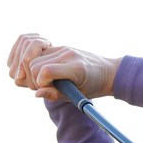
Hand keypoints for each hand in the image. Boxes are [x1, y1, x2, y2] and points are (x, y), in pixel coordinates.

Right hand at [7, 33, 121, 100]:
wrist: (108, 72)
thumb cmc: (95, 87)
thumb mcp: (77, 95)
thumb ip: (56, 95)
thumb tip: (37, 93)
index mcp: (76, 68)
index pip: (46, 71)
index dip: (41, 83)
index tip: (48, 90)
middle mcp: (69, 55)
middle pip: (35, 64)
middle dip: (35, 78)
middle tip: (47, 87)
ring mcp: (64, 48)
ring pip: (34, 59)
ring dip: (35, 72)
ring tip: (49, 81)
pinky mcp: (61, 47)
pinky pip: (40, 55)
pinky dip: (39, 65)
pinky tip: (49, 74)